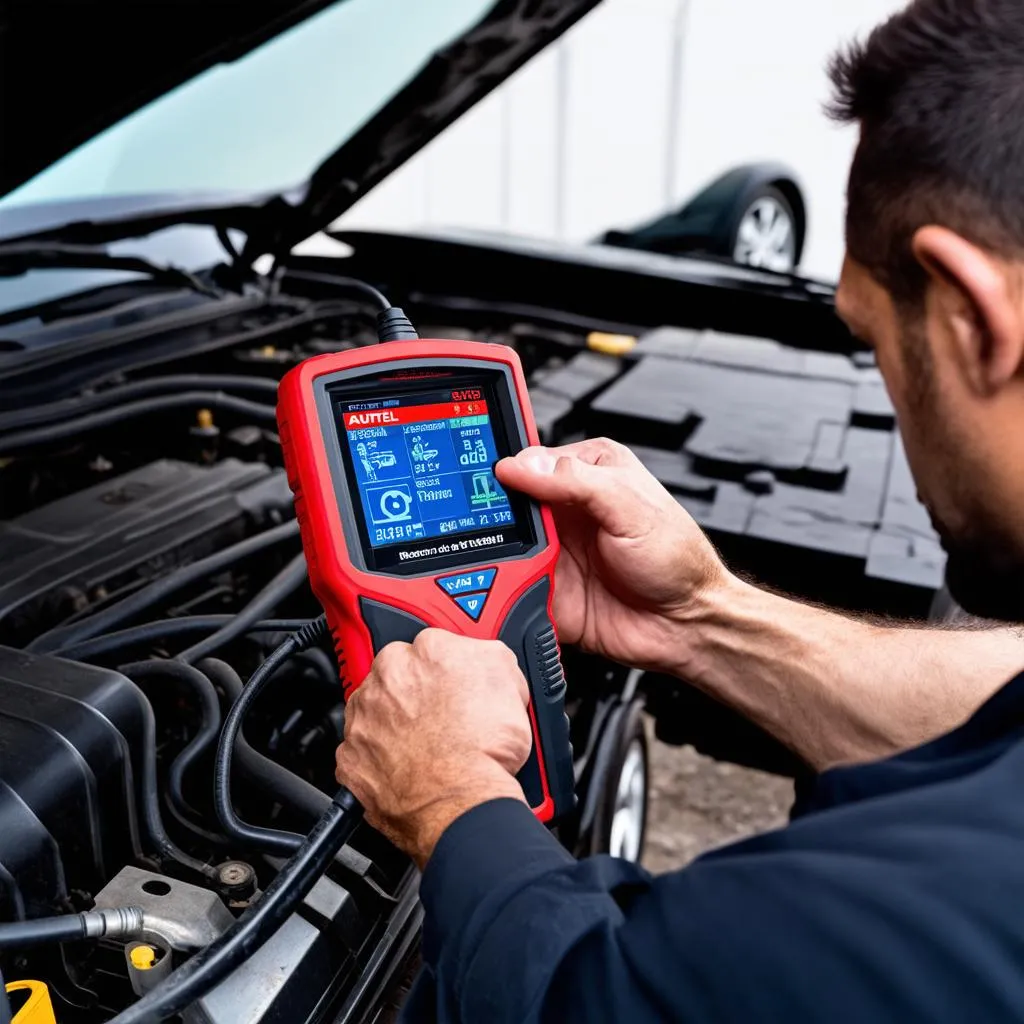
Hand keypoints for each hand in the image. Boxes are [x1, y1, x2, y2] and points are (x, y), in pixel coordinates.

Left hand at [335, 629, 532, 866]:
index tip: (451, 687)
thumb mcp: (510, 680)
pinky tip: (403, 768)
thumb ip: (487, 657)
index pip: (431, 647)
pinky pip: (360, 753)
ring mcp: (364, 718)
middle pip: (397, 675)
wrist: (462, 803)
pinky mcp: (350, 758)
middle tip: (438, 718)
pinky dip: (378, 760)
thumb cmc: (485, 750)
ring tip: (422, 747)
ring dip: (391, 723)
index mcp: (428, 651)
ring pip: (374, 711)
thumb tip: (480, 657)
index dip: (444, 671)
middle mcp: (388, 678)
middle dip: (413, 693)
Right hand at [496, 438, 726, 673]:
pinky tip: (504, 585)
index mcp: (589, 472)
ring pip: (502, 543)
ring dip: (497, 551)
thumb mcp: (630, 506)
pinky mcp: (544, 587)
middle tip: (484, 521)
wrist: (685, 625)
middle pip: (509, 502)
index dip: (508, 467)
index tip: (488, 478)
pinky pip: (508, 584)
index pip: (532, 459)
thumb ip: (576, 481)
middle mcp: (566, 509)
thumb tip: (524, 466)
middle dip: (492, 512)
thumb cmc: (676, 560)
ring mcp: (553, 549)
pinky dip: (500, 586)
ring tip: (502, 554)